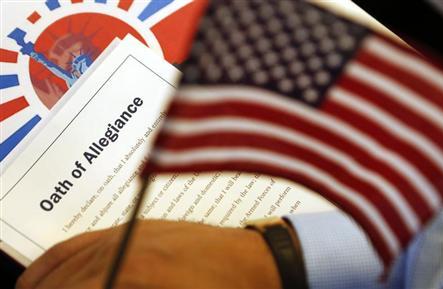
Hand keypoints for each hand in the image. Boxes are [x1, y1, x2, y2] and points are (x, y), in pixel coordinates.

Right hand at [16, 220, 281, 288]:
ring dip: (45, 280)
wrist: (253, 263)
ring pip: (66, 259)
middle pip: (63, 278)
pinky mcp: (136, 227)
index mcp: (132, 272)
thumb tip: (97, 287)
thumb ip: (120, 286)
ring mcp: (128, 232)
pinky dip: (58, 261)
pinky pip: (82, 242)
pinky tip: (51, 274)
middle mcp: (123, 246)